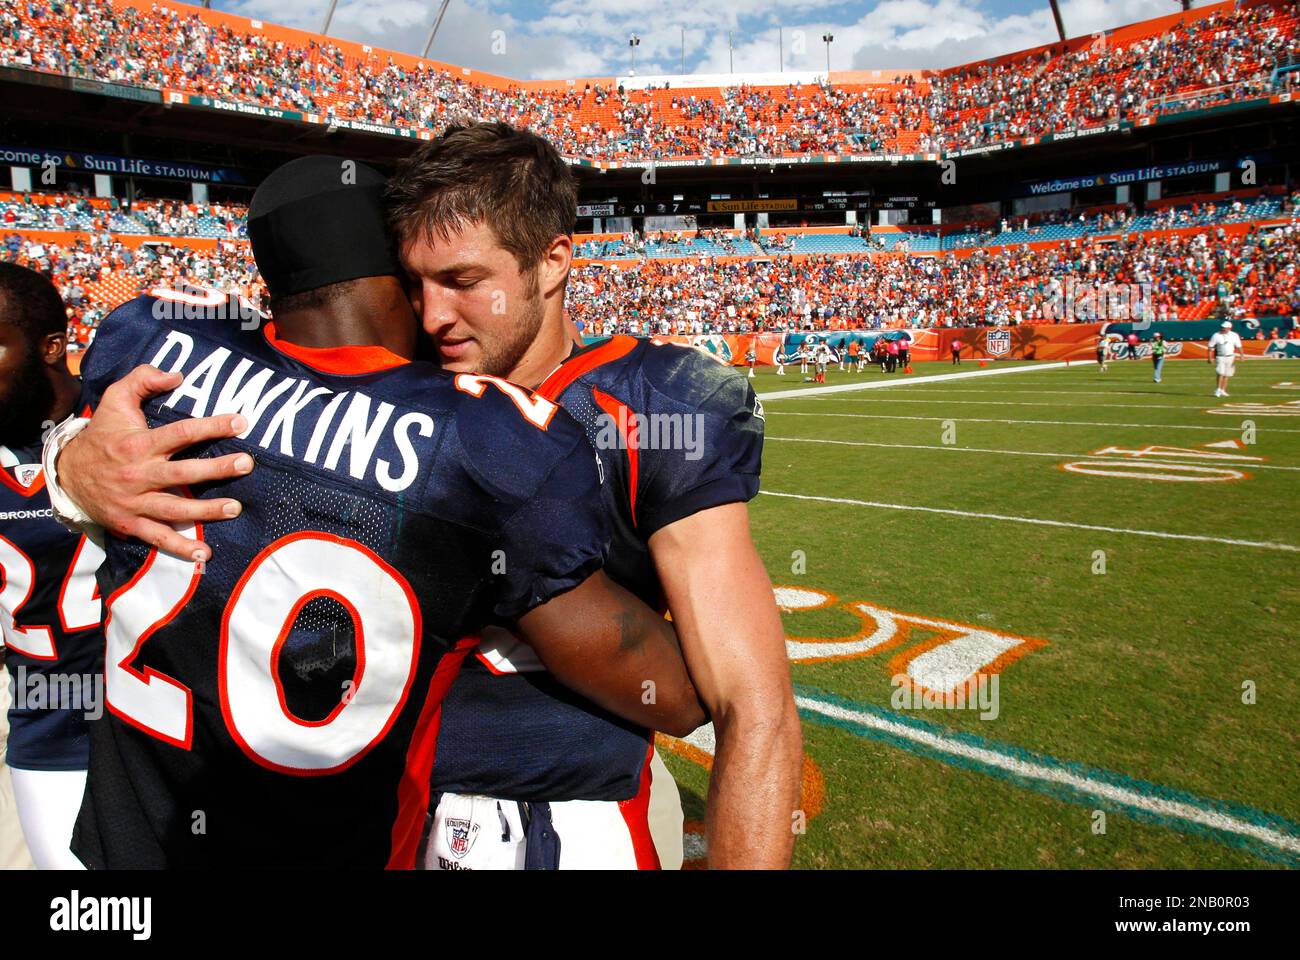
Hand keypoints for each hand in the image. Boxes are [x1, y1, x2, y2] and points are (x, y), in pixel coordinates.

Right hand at [59, 364, 254, 560]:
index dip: (212, 427)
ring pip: (174, 508)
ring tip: (235, 508)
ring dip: (206, 510)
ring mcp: (135, 502)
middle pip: (183, 473)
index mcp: (138, 444)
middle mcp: (138, 474)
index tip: (240, 422)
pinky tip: (204, 553)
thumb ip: (142, 380)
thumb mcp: (115, 400)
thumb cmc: (101, 434)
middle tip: (246, 463)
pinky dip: (181, 548)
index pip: (181, 433)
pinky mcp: (131, 523)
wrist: (67, 473)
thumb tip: (176, 375)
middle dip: (217, 469)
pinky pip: (158, 537)